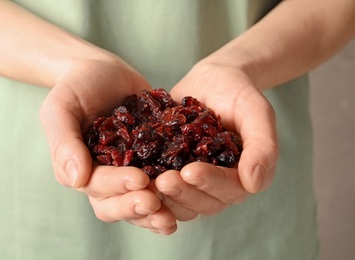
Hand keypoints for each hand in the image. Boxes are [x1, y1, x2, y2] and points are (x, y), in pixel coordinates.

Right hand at [40, 58, 176, 234]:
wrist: (105, 72)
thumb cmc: (78, 86)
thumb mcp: (61, 108)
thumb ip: (64, 142)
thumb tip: (77, 180)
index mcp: (83, 169)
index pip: (97, 187)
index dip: (117, 186)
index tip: (139, 179)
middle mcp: (107, 177)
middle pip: (118, 204)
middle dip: (135, 206)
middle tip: (156, 202)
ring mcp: (131, 171)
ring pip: (141, 201)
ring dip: (156, 212)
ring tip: (172, 215)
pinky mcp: (153, 161)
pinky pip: (163, 183)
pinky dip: (174, 193)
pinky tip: (191, 193)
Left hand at [155, 61, 277, 220]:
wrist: (212, 80)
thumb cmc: (238, 92)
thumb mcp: (256, 112)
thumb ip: (263, 146)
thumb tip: (254, 184)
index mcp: (243, 175)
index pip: (230, 189)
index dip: (210, 183)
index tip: (191, 171)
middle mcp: (219, 184)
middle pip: (203, 202)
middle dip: (183, 193)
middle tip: (162, 181)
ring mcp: (194, 181)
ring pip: (181, 203)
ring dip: (164, 197)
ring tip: (145, 183)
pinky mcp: (173, 171)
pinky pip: (161, 188)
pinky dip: (148, 188)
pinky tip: (133, 178)